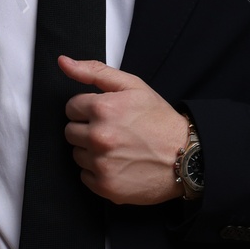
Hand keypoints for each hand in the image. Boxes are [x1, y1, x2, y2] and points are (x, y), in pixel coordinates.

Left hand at [58, 56, 187, 203]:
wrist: (186, 156)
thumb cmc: (159, 120)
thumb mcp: (132, 86)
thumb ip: (94, 72)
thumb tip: (63, 62)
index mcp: (103, 109)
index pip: (71, 108)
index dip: (88, 109)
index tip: (106, 115)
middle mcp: (99, 137)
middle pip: (70, 132)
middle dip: (87, 129)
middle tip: (113, 132)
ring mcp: (101, 164)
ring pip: (77, 154)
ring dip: (92, 151)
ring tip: (118, 148)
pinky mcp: (105, 186)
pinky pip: (85, 176)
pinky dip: (98, 172)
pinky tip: (118, 165)